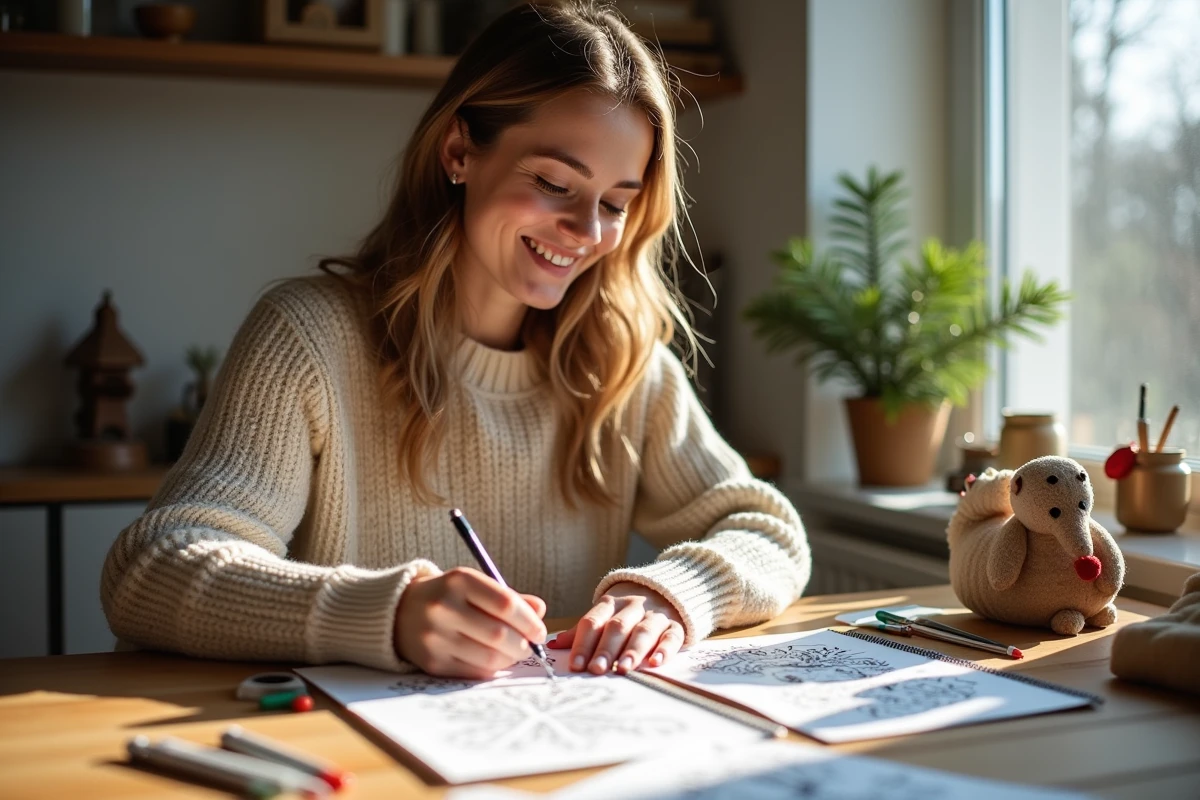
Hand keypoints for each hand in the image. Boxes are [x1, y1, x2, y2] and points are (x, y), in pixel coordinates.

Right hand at [394, 567, 547, 678]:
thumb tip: (539, 610)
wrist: (398, 612)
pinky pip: (475, 671)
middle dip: (524, 643)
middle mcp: (444, 607)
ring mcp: (435, 637)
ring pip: (489, 657)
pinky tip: (495, 660)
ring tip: (515, 653)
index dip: (529, 621)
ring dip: (511, 659)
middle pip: (499, 634)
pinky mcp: (432, 662)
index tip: (540, 631)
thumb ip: (508, 597)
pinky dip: (493, 669)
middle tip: (531, 645)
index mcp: (458, 581)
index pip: (505, 603)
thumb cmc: (448, 597)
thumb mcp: (474, 586)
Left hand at [548, 582, 683, 674]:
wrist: (665, 590)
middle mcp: (633, 607)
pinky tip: (655, 662)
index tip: (576, 665)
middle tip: (596, 669)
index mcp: (610, 604)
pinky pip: (672, 636)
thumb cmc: (627, 612)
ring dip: (632, 650)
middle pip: (617, 627)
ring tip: (622, 669)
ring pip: (644, 631)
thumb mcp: (604, 615)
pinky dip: (664, 649)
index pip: (593, 622)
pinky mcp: (676, 625)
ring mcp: (656, 615)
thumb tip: (552, 645)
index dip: (583, 644)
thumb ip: (581, 632)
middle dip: (606, 649)